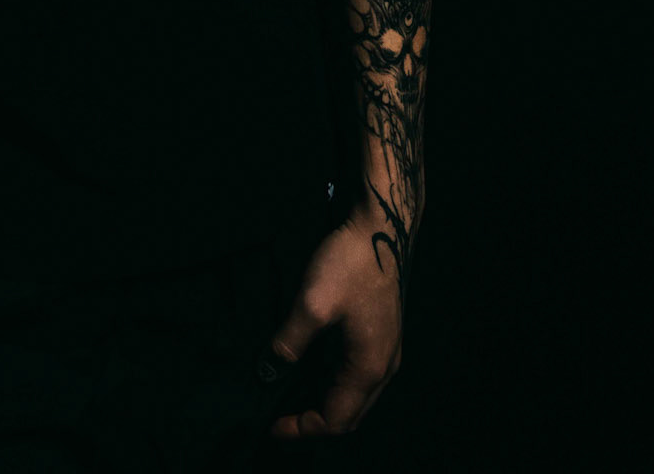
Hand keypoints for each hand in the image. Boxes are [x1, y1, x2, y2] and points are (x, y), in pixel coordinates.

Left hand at [263, 203, 403, 438]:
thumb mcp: (312, 303)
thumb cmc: (350, 262)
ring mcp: (386, 350)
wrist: (380, 224)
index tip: (271, 425)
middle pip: (348, 414)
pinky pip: (357, 373)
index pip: (335, 420)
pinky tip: (309, 366)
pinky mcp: (381, 333)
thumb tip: (268, 371)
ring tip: (288, 392)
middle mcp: (383, 367)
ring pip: (354, 395)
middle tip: (277, 414)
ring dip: (322, 400)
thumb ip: (289, 344)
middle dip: (312, 420)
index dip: (301, 428)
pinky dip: (332, 380)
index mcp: (368, 368)